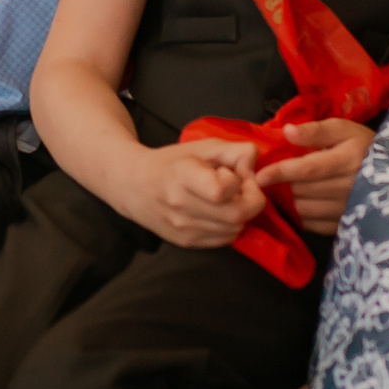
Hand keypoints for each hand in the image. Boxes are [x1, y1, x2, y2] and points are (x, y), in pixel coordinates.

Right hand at [113, 138, 264, 249]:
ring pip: (235, 229)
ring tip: (226, 200)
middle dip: (250, 200)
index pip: (221, 189)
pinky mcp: (187, 242)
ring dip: (240, 214)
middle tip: (240, 189)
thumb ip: (235, 150)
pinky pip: (225, 239)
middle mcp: (181, 205)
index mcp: (183, 176)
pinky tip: (217, 212)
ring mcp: (183, 228)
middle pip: (237, 215)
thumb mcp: (203, 147)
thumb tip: (254, 166)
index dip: (237, 181)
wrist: (135, 187)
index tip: (231, 173)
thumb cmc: (172, 163)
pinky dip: (229, 226)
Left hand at [254, 118, 374, 230]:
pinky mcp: (347, 224)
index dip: (282, 172)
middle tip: (271, 179)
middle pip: (303, 191)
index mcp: (348, 160)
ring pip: (305, 209)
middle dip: (283, 185)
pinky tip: (302, 202)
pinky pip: (313, 224)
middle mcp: (351, 187)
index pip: (309, 169)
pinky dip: (301, 215)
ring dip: (290, 200)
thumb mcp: (343, 130)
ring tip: (287, 189)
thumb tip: (287, 131)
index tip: (260, 175)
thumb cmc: (363, 146)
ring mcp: (349, 209)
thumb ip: (315, 130)